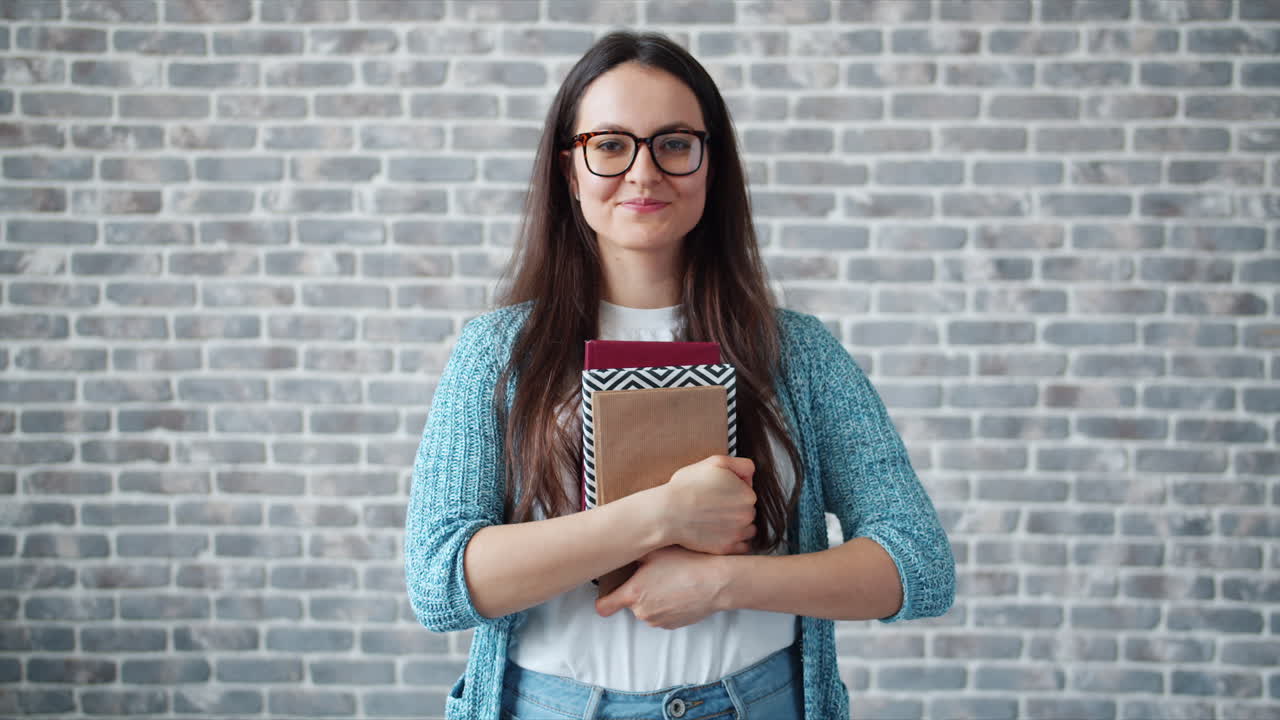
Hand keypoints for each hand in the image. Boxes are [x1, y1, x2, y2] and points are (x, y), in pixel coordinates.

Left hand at [595, 547, 730, 628]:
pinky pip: (663, 615)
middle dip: (638, 592)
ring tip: (670, 581)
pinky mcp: (674, 625)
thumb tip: (620, 548)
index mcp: (633, 594)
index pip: (604, 607)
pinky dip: (667, 606)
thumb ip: (633, 553)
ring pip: (648, 609)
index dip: (603, 601)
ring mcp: (658, 621)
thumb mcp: (655, 551)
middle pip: (630, 604)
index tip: (607, 594)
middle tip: (654, 575)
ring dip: (653, 599)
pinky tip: (680, 590)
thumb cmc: (685, 563)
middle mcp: (642, 612)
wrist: (716, 583)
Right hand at [659, 455, 755, 554]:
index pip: (748, 492)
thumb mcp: (715, 462)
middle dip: (736, 508)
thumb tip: (752, 476)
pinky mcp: (727, 548)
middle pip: (748, 511)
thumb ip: (741, 465)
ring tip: (715, 520)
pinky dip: (733, 541)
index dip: (733, 490)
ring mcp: (738, 533)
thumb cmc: (687, 486)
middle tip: (713, 505)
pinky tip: (718, 533)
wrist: (667, 513)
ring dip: (737, 526)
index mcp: (747, 494)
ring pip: (747, 529)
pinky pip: (741, 547)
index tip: (718, 491)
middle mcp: (747, 515)